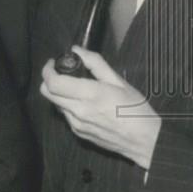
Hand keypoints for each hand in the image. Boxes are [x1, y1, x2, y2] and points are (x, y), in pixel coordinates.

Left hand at [40, 45, 161, 168]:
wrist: (146, 141)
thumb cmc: (136, 109)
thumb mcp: (119, 81)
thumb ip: (95, 63)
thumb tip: (77, 50)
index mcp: (90, 95)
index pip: (53, 82)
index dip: (48, 70)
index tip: (53, 62)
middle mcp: (79, 110)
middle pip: (46, 93)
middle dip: (48, 79)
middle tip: (60, 72)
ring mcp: (76, 124)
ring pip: (54, 104)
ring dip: (58, 93)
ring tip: (74, 87)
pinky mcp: (78, 133)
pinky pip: (64, 115)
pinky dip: (67, 105)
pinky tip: (82, 103)